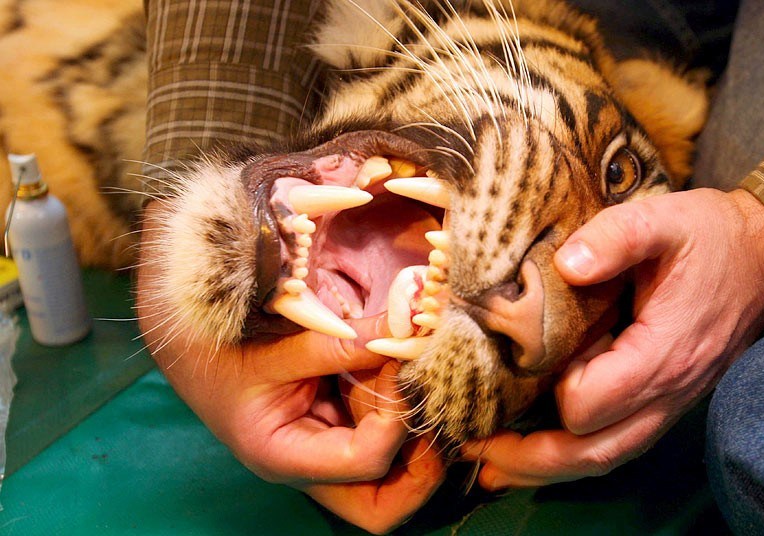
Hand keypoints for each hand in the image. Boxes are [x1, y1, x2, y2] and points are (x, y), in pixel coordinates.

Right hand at [137, 202, 443, 533]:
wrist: (191, 347)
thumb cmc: (221, 352)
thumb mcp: (278, 347)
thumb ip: (341, 342)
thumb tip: (408, 327)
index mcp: (285, 457)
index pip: (362, 462)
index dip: (395, 421)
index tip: (401, 371)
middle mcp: (311, 468)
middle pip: (382, 506)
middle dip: (423, 470)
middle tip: (440, 416)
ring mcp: (326, 453)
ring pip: (390, 477)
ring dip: (416, 436)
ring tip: (421, 384)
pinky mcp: (336, 430)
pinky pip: (381, 435)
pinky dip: (401, 409)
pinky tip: (404, 373)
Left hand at [462, 188, 763, 488]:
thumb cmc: (711, 236)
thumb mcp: (664, 218)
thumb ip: (616, 237)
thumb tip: (566, 265)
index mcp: (663, 354)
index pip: (591, 404)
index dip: (553, 390)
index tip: (530, 360)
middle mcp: (668, 393)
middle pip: (592, 452)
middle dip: (530, 458)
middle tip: (474, 448)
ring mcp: (669, 404)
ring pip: (605, 458)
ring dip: (547, 468)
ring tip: (494, 465)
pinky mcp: (665, 400)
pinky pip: (617, 444)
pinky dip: (573, 455)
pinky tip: (539, 452)